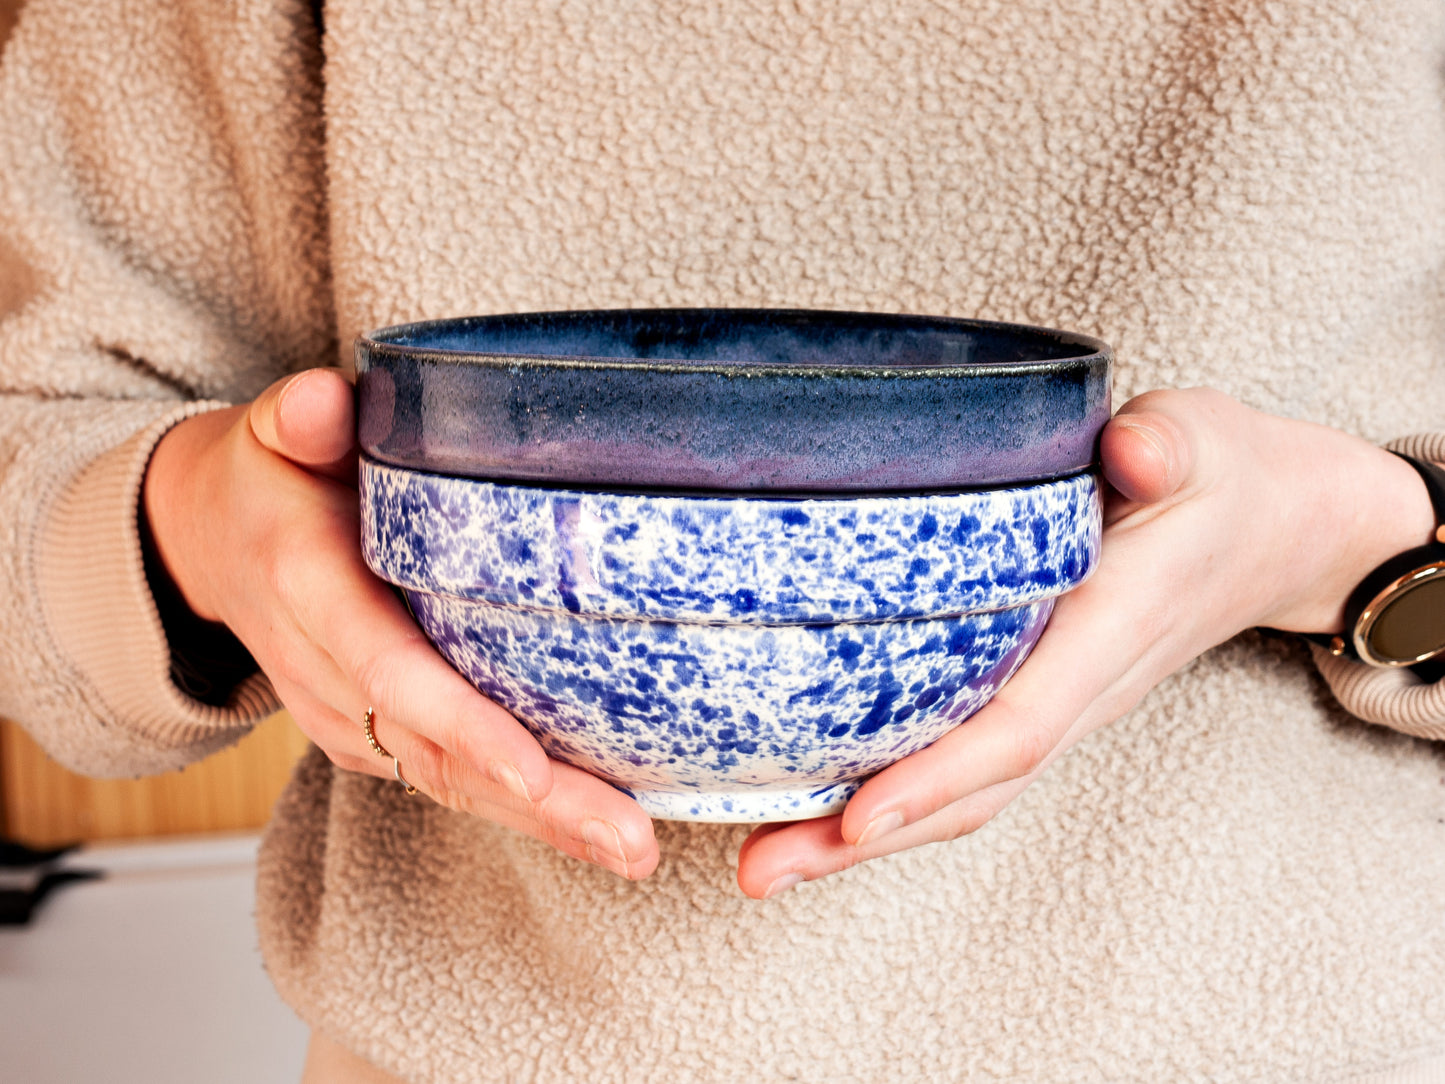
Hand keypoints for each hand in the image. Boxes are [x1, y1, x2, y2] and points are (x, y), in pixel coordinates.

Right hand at [142, 368, 658, 878]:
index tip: (532, 769)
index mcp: (311, 594)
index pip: (391, 672)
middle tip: (628, 839)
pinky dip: (520, 809)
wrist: (213, 546)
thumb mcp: (272, 435)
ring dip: (542, 823)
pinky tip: (593, 824)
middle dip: (536, 804)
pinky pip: (448, 779)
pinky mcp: (375, 734)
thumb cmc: (268, 484)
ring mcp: (351, 718)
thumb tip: (324, 402)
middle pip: (437, 754)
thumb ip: (298, 417)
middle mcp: (330, 675)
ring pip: (448, 783)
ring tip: (632, 846)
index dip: (462, 724)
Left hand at [735, 387, 1437, 898]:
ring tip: (765, 860)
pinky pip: (967, 761)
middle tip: (759, 871)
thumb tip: (1133, 451)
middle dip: (866, 840)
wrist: (1278, 528)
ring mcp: (1062, 702)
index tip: (856, 815)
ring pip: (965, 791)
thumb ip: (1166, 446)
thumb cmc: (1227, 479)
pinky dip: (896, 793)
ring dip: (865, 835)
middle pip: (972, 789)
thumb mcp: (1203, 440)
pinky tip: (823, 799)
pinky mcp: (1041, 692)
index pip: (1020, 725)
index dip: (937, 777)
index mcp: (1111, 632)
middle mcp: (1082, 689)